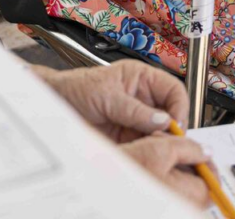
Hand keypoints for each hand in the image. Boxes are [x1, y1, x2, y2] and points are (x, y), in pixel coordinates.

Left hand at [38, 60, 186, 142]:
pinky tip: (143, 155)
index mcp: (142, 79)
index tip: (175, 124)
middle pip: (171, 114)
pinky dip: (147, 152)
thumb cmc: (76, 88)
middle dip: (172, 129)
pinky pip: (146, 146)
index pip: (173, 90)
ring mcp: (137, 120)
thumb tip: (164, 121)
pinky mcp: (129, 137)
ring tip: (153, 150)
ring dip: (160, 143)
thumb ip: (135, 110)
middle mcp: (144, 100)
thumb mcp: (107, 96)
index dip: (179, 106)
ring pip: (161, 134)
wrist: (55, 105)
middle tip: (166, 142)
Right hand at [119, 135, 211, 208]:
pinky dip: (159, 177)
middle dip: (186, 162)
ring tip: (154, 151)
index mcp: (185, 197)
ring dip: (171, 168)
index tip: (199, 151)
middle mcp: (175, 207)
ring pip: (178, 189)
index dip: (206, 162)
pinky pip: (163, 193)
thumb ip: (189, 148)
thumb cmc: (123, 169)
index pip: (211, 184)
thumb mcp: (160, 148)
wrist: (93, 182)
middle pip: (195, 187)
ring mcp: (162, 210)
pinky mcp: (150, 206)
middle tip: (172, 146)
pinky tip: (145, 163)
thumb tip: (205, 152)